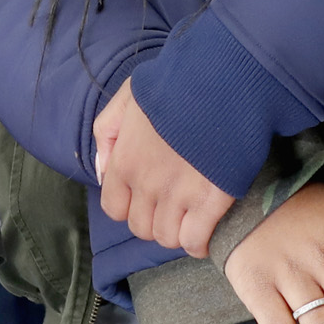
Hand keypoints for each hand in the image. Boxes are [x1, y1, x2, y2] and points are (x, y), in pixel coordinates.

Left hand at [93, 78, 235, 256]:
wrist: (221, 81)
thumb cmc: (175, 85)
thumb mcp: (128, 97)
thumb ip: (107, 133)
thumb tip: (102, 172)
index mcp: (125, 161)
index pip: (114, 208)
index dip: (129, 204)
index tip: (146, 195)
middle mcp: (146, 184)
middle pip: (141, 227)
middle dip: (154, 219)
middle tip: (172, 203)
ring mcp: (179, 196)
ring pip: (168, 238)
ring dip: (177, 230)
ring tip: (190, 214)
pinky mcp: (212, 201)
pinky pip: (196, 241)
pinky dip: (199, 242)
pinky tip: (205, 229)